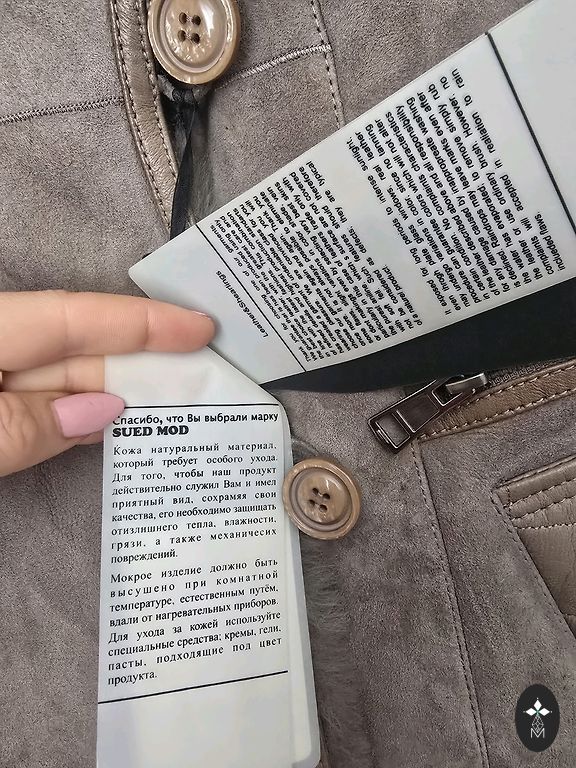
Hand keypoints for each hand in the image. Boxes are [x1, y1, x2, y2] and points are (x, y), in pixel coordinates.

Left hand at [0, 291, 213, 475]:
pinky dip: (71, 413)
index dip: (141, 322)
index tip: (199, 329)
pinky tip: (109, 423)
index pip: (74, 317)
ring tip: (170, 403)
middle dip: (137, 361)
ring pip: (55, 380)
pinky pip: (34, 405)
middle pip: (73, 347)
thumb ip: (31, 424)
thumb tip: (101, 411)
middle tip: (200, 374)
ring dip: (111, 393)